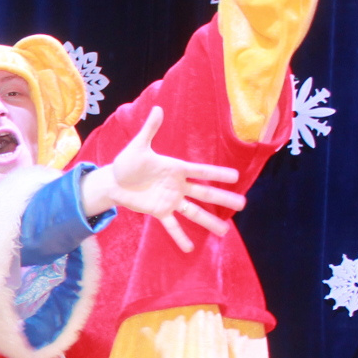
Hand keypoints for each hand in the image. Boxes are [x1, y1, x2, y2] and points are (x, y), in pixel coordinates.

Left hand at [80, 106, 245, 252]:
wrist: (114, 180)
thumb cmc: (128, 162)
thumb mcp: (137, 146)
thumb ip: (150, 130)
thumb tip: (158, 109)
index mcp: (176, 169)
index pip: (201, 172)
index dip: (217, 174)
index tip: (235, 177)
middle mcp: (177, 186)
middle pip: (204, 194)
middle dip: (223, 199)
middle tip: (243, 205)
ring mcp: (170, 200)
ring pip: (193, 212)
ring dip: (208, 222)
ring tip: (224, 232)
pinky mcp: (159, 212)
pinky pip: (171, 225)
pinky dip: (179, 236)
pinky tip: (189, 248)